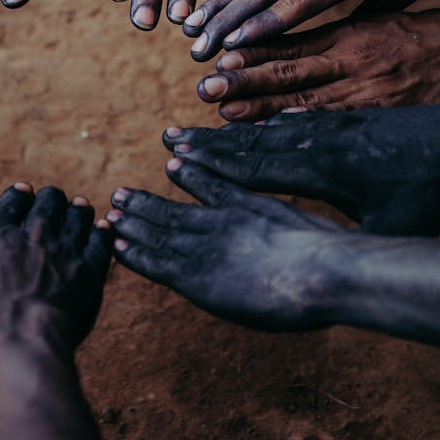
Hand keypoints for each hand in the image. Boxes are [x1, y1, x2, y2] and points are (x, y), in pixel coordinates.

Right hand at [0, 184, 112, 351]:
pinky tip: (103, 228)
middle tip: (52, 200)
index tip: (23, 192)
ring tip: (79, 206)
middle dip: (50, 199)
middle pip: (48, 202)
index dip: (18, 195)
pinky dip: (102, 232)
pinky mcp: (90, 269)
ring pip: (77, 215)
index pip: (12, 201)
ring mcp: (64, 249)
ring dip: (78, 209)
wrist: (18, 341)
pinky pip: (101, 241)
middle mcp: (33, 233)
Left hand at [109, 156, 347, 330]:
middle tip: (119, 195)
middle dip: (144, 204)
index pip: (210, 187)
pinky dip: (136, 254)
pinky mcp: (197, 277)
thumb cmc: (327, 252)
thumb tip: (298, 218)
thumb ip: (287, 214)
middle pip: (173, 211)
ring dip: (133, 223)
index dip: (190, 176)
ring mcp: (205, 248)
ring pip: (159, 232)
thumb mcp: (302, 218)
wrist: (320, 270)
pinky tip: (119, 247)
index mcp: (246, 206)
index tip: (172, 162)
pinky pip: (157, 264)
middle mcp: (219, 222)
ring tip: (113, 214)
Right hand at [162, 107, 439, 235]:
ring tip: (203, 121)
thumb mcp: (390, 223)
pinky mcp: (351, 117)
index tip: (176, 156)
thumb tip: (309, 247)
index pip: (255, 166)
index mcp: (324, 168)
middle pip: (255, 138)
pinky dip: (272, 115)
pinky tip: (263, 117)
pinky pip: (300, 113)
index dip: (212, 164)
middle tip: (171, 133)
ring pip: (274, 122)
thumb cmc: (431, 192)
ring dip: (236, 122)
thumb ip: (343, 230)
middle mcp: (321, 139)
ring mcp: (336, 124)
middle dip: (210, 139)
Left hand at [196, 11, 439, 120]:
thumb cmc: (411, 37)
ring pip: (304, 100)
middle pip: (288, 73)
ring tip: (226, 112)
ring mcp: (362, 93)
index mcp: (344, 36)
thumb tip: (275, 41)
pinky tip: (274, 134)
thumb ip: (325, 33)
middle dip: (245, 82)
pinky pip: (333, 122)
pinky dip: (302, 127)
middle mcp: (348, 64)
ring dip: (263, 108)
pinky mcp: (377, 115)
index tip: (219, 59)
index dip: (252, 53)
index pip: (289, 45)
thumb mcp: (369, 22)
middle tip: (207, 88)